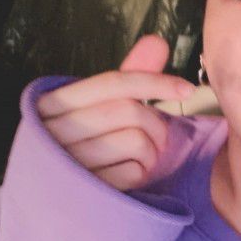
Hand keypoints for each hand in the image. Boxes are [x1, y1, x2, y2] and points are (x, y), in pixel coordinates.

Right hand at [36, 35, 194, 190]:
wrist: (54, 199)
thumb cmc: (81, 142)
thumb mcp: (97, 105)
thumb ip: (128, 75)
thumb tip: (157, 41)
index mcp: (53, 103)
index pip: (114, 82)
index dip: (155, 82)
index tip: (186, 89)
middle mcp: (55, 131)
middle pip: (130, 112)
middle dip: (157, 124)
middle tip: (158, 137)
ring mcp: (69, 164)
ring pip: (135, 141)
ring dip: (151, 150)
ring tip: (142, 156)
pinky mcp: (87, 192)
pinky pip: (133, 172)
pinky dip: (142, 172)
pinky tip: (131, 175)